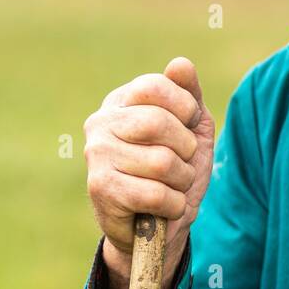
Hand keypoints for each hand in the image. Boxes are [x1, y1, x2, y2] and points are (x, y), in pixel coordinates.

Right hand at [84, 58, 215, 279]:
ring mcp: (97, 155)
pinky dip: (174, 204)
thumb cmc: (177, 170)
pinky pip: (156, 194)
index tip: (188, 126)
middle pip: (158, 122)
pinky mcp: (100, 189)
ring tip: (171, 186)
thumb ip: (189, 93)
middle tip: (182, 162)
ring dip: (182, 180)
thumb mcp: (192, 128)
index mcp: (123, 100)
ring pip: (162, 162)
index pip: (155, 86)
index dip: (185, 108)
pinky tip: (164, 207)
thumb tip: (181, 63)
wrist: (160, 225)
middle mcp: (101, 122)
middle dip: (185, 148)